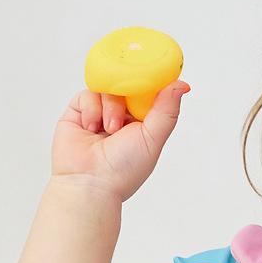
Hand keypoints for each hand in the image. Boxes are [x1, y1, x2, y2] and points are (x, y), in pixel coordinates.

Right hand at [50, 81, 189, 201]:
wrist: (89, 183)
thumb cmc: (124, 168)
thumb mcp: (154, 138)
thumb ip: (167, 110)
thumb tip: (183, 85)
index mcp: (144, 121)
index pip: (150, 92)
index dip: (152, 84)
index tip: (155, 79)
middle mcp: (123, 115)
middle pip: (128, 85)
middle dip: (130, 93)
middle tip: (131, 110)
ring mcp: (100, 113)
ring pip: (109, 88)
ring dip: (112, 107)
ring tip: (110, 129)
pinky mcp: (79, 112)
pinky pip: (88, 94)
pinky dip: (92, 109)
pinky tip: (93, 128)